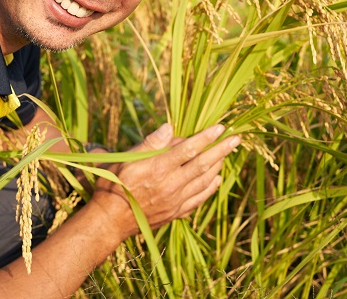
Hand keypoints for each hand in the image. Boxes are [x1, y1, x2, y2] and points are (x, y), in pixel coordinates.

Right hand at [92, 123, 239, 238]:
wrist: (110, 219)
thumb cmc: (114, 184)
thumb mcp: (125, 158)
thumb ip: (150, 143)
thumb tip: (169, 127)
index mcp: (159, 167)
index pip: (189, 148)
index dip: (206, 137)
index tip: (221, 127)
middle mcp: (171, 183)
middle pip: (203, 164)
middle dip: (221, 150)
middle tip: (236, 139)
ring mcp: (175, 200)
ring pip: (204, 181)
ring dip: (218, 166)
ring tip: (227, 154)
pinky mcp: (175, 212)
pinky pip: (199, 199)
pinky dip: (210, 188)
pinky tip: (217, 180)